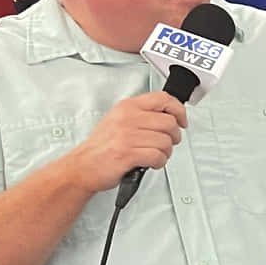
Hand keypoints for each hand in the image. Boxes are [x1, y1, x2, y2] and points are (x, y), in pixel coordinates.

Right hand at [66, 92, 186, 192]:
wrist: (83, 165)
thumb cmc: (102, 146)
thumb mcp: (119, 120)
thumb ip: (142, 115)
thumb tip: (169, 115)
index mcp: (127, 107)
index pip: (163, 99)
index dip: (179, 110)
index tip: (182, 121)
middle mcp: (127, 118)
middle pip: (170, 122)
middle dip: (174, 137)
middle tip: (167, 144)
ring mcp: (127, 135)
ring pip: (166, 141)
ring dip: (166, 153)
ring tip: (155, 155)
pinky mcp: (127, 153)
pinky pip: (158, 156)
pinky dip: (159, 163)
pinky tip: (151, 163)